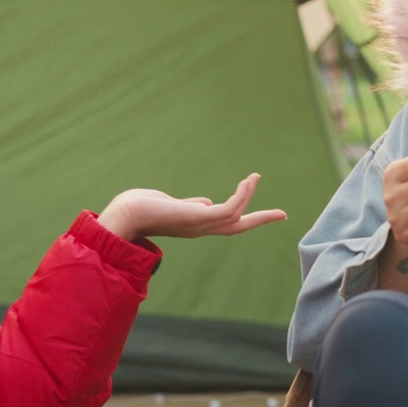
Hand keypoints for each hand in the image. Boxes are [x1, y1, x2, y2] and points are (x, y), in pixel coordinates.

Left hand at [98, 173, 286, 240]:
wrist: (125, 215)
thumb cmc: (141, 208)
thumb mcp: (172, 205)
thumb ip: (191, 205)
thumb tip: (205, 202)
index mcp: (196, 226)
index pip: (226, 224)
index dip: (246, 217)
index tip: (262, 212)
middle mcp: (201, 229)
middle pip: (238, 226)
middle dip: (261, 219)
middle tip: (282, 214)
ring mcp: (201, 225)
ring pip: (236, 216)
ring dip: (248, 196)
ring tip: (254, 177)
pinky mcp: (198, 218)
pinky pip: (230, 209)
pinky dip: (242, 196)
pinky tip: (247, 181)